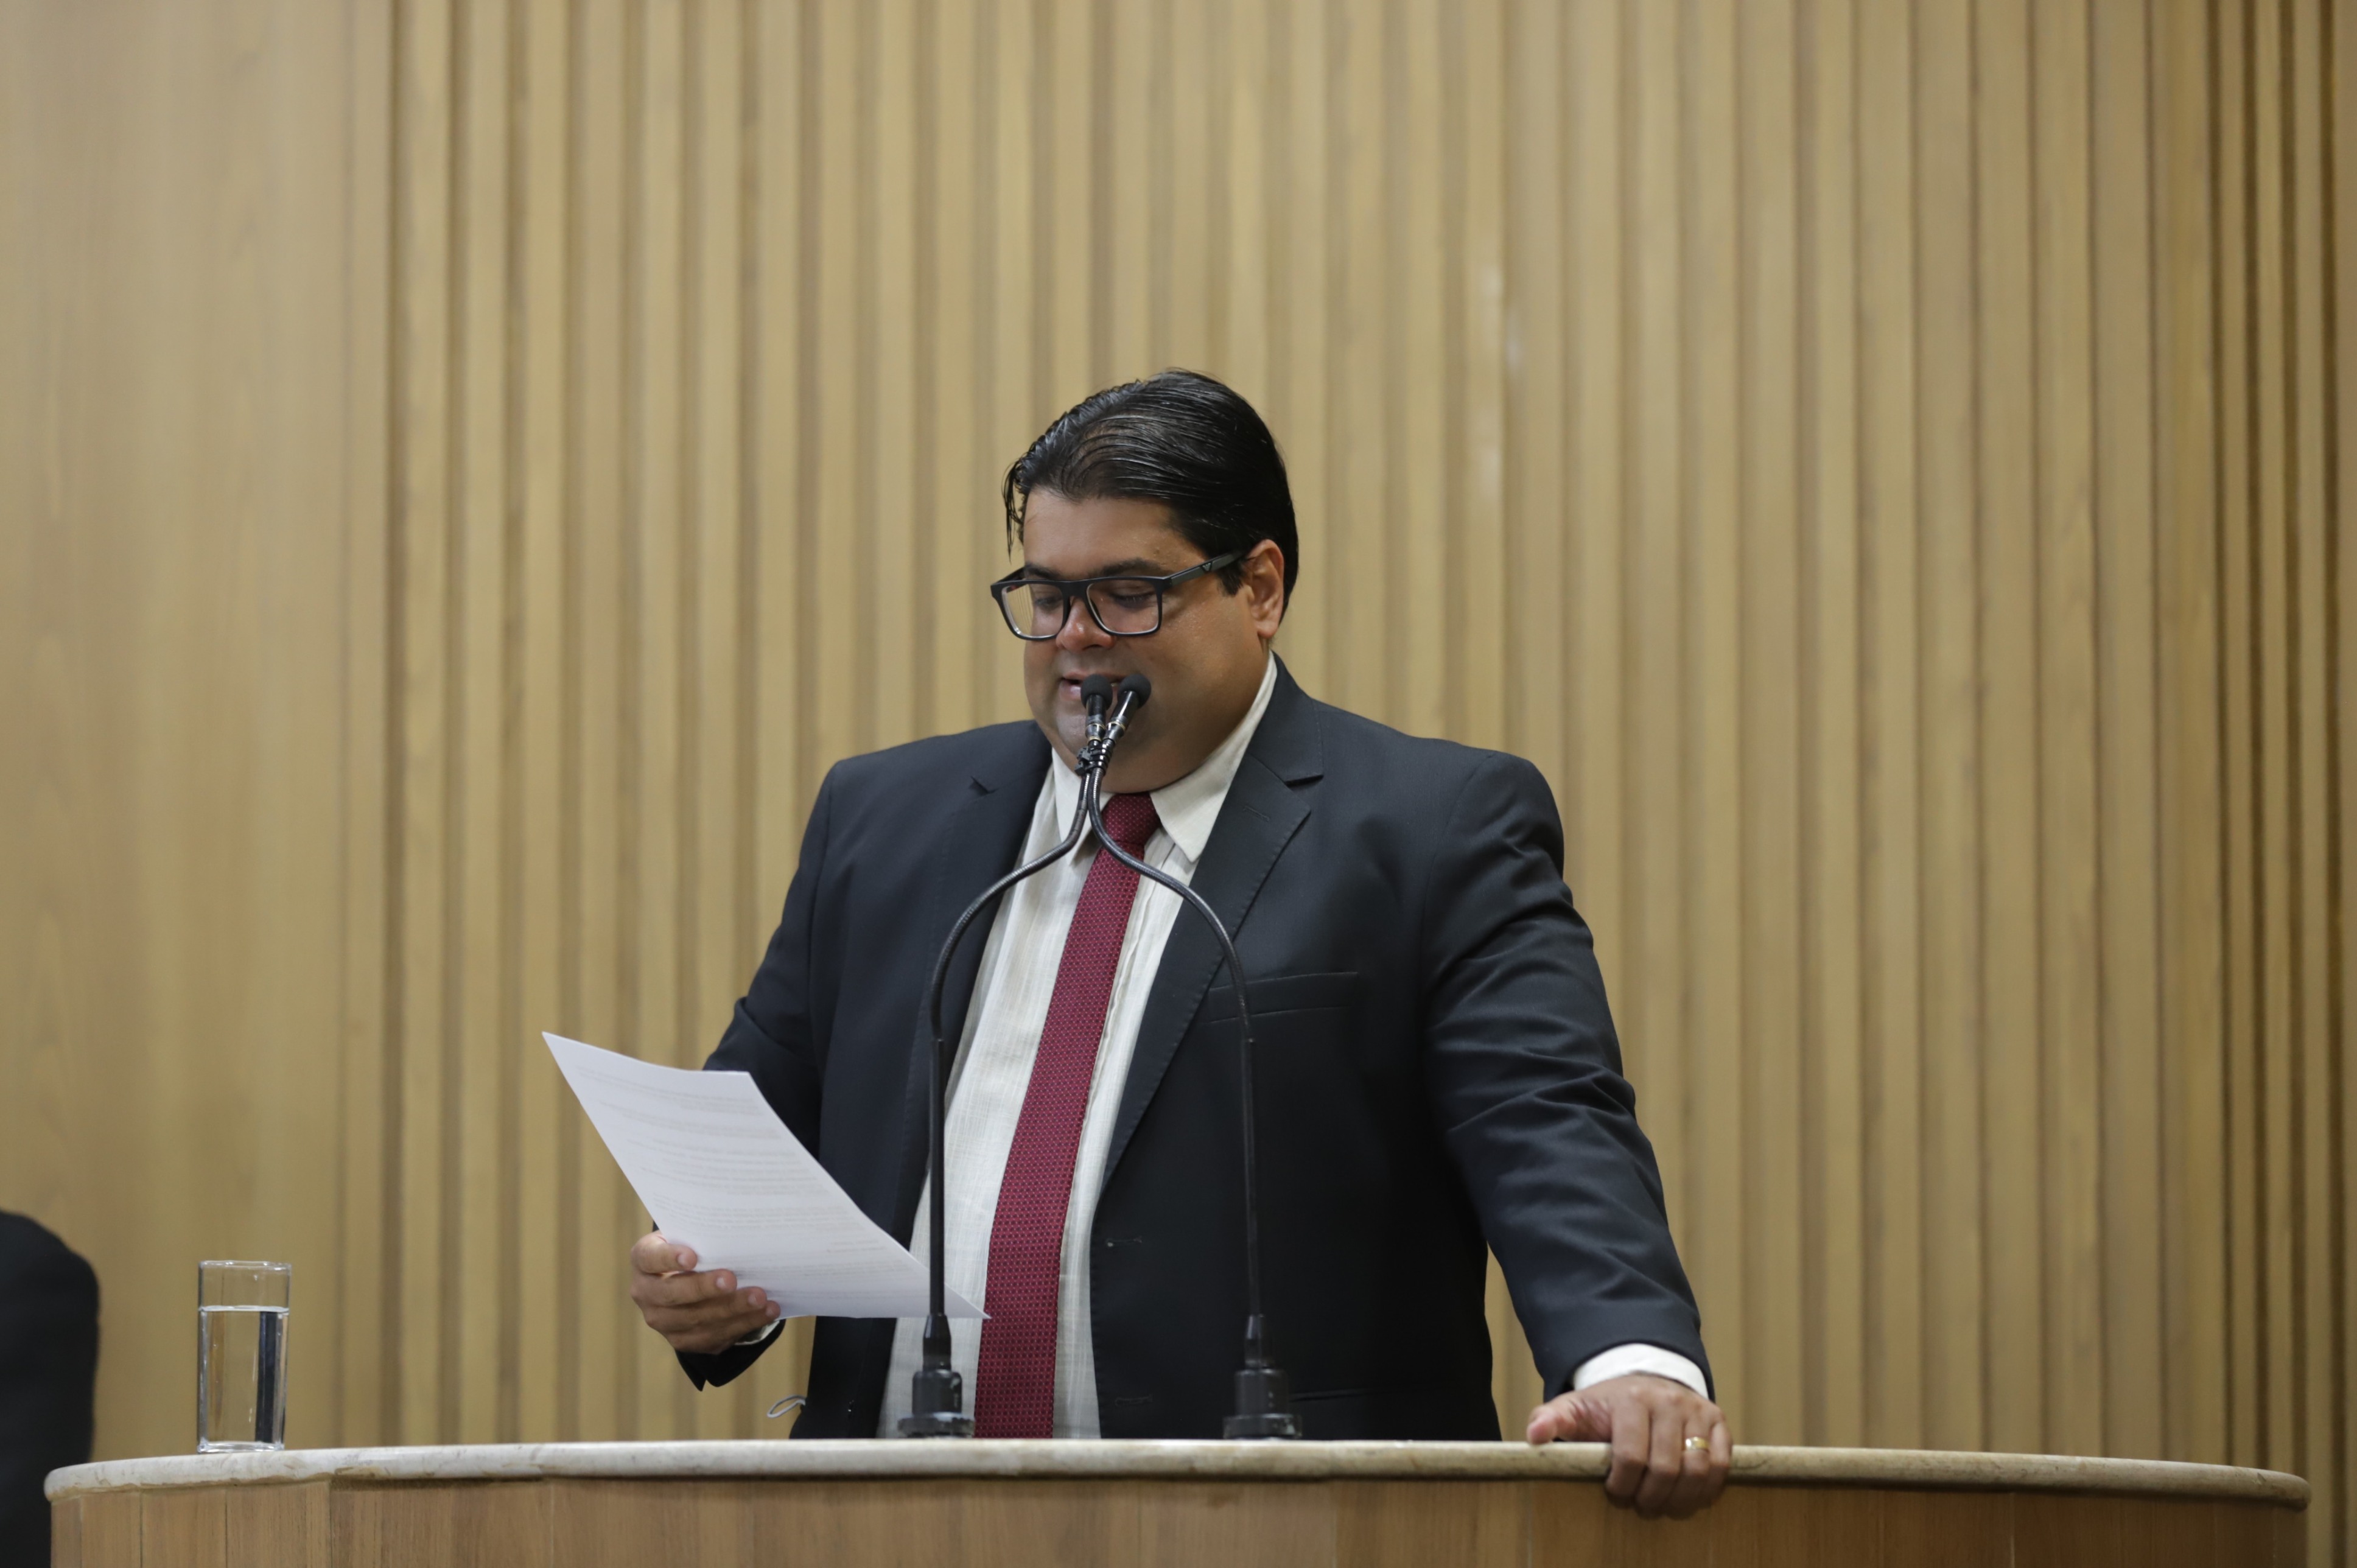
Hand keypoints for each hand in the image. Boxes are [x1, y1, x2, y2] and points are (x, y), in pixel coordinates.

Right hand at [628, 1232, 780, 1353]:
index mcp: (644, 1260)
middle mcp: (646, 1294)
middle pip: (672, 1295)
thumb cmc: (692, 1248)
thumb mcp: (689, 1236)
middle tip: (732, 1279)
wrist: (685, 1278)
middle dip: (704, 1288)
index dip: (669, 1258)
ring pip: (696, 1320)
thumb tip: (737, 1232)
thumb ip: (702, 1235)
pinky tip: (766, 1311)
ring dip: (732, 1309)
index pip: (650, 1258)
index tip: (692, 1256)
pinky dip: (744, 1323)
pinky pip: (714, 1336)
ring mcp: (664, 1322)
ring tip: (760, 1297)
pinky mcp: (684, 1340)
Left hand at [1525, 1373, 1730, 1517]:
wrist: (1643, 1381)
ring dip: (1682, 1499)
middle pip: (1667, 1467)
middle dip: (1652, 1498)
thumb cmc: (1606, 1406)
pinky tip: (1690, 1498)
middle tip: (1641, 1508)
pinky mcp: (1717, 1419)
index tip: (1615, 1496)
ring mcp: (1696, 1409)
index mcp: (1630, 1399)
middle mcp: (1667, 1400)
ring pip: (1698, 1468)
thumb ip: (1551, 1420)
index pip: (1632, 1455)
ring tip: (1664, 1508)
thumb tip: (1534, 1436)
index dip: (1623, 1486)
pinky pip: (1723, 1462)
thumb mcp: (1574, 1408)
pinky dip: (1708, 1488)